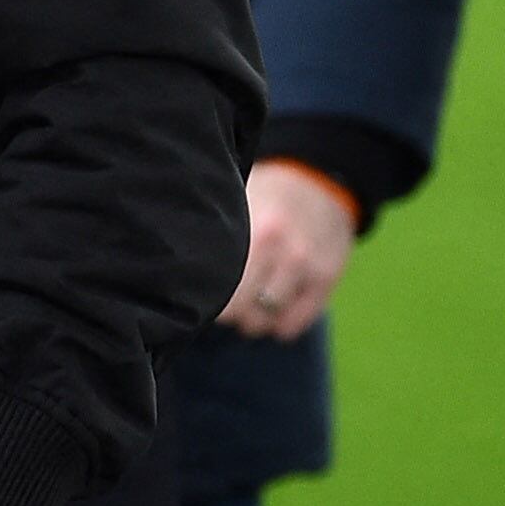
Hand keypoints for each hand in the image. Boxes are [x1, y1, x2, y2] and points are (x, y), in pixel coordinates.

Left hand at [219, 159, 356, 340]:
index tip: (201, 289)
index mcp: (257, 231)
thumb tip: (177, 268)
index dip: (204, 295)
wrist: (321, 181)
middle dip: (227, 310)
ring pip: (265, 320)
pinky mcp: (327, 281)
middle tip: (223, 297)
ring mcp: (309, 268)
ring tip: (246, 300)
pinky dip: (277, 323)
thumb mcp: (239, 203)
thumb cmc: (265, 195)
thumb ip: (216, 234)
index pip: (219, 287)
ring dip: (251, 318)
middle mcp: (285, 251)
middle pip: (241, 310)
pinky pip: (293, 324)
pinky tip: (269, 307)